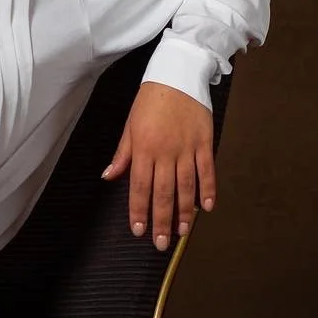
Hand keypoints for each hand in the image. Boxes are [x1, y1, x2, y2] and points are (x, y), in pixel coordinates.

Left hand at [101, 83, 215, 250]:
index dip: (139, 211)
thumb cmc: (149, 101)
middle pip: (163, 192)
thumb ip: (122, 155)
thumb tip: (109, 177)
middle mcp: (165, 152)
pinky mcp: (205, 142)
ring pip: (186, 186)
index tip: (139, 231)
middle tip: (162, 243)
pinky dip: (208, 189)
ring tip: (183, 231)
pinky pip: (207, 170)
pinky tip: (207, 207)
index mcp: (143, 149)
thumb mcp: (129, 126)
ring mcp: (187, 148)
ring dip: (185, 212)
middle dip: (162, 220)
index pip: (139, 187)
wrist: (176, 75)